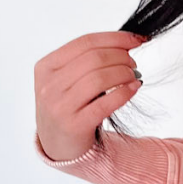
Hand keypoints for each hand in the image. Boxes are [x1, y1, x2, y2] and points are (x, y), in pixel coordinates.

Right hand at [34, 30, 147, 160]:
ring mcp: (60, 106)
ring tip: (133, 77)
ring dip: (124, 74)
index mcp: (46, 67)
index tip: (136, 40)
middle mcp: (50, 85)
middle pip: (94, 58)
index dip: (115, 39)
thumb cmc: (68, 107)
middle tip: (133, 64)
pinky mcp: (75, 125)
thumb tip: (126, 43)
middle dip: (121, 57)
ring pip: (100, 78)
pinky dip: (124, 93)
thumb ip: (87, 61)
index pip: (85, 43)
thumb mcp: (66, 80)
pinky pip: (105, 103)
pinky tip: (133, 88)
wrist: (57, 144)